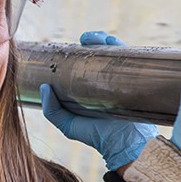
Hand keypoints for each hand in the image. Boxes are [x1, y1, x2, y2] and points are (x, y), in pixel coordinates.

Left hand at [39, 31, 158, 170]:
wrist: (125, 144)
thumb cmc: (98, 136)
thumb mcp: (68, 125)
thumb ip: (52, 111)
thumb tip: (44, 87)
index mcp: (91, 89)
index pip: (84, 65)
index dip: (77, 53)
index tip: (68, 48)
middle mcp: (107, 82)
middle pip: (99, 54)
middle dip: (92, 41)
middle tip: (84, 40)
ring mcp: (122, 79)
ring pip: (114, 52)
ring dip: (104, 39)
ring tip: (94, 38)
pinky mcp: (136, 78)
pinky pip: (130, 56)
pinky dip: (120, 45)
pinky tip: (109, 41)